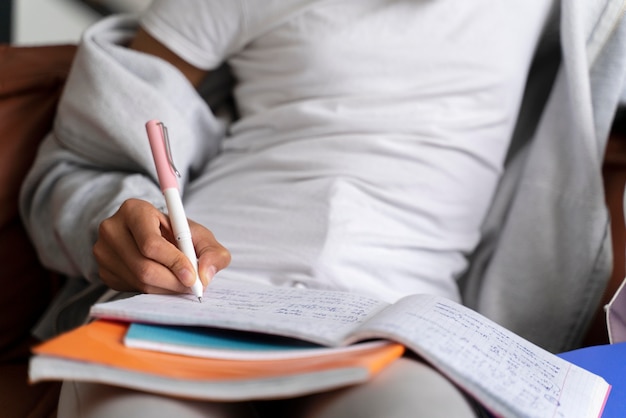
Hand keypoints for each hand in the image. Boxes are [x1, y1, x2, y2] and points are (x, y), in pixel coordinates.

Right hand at [93, 198, 230, 293]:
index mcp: (133, 210)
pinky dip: (154, 291)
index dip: (174, 262)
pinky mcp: (104, 271)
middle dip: (173, 281)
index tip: (192, 276)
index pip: (151, 243)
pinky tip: (164, 282)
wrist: (153, 234)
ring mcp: (103, 251)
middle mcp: (112, 229)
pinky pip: (132, 289)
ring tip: (181, 282)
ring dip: (166, 288)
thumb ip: (212, 252)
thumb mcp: (199, 234)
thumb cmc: (177, 232)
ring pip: (138, 281)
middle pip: (143, 267)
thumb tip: (205, 276)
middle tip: (193, 286)